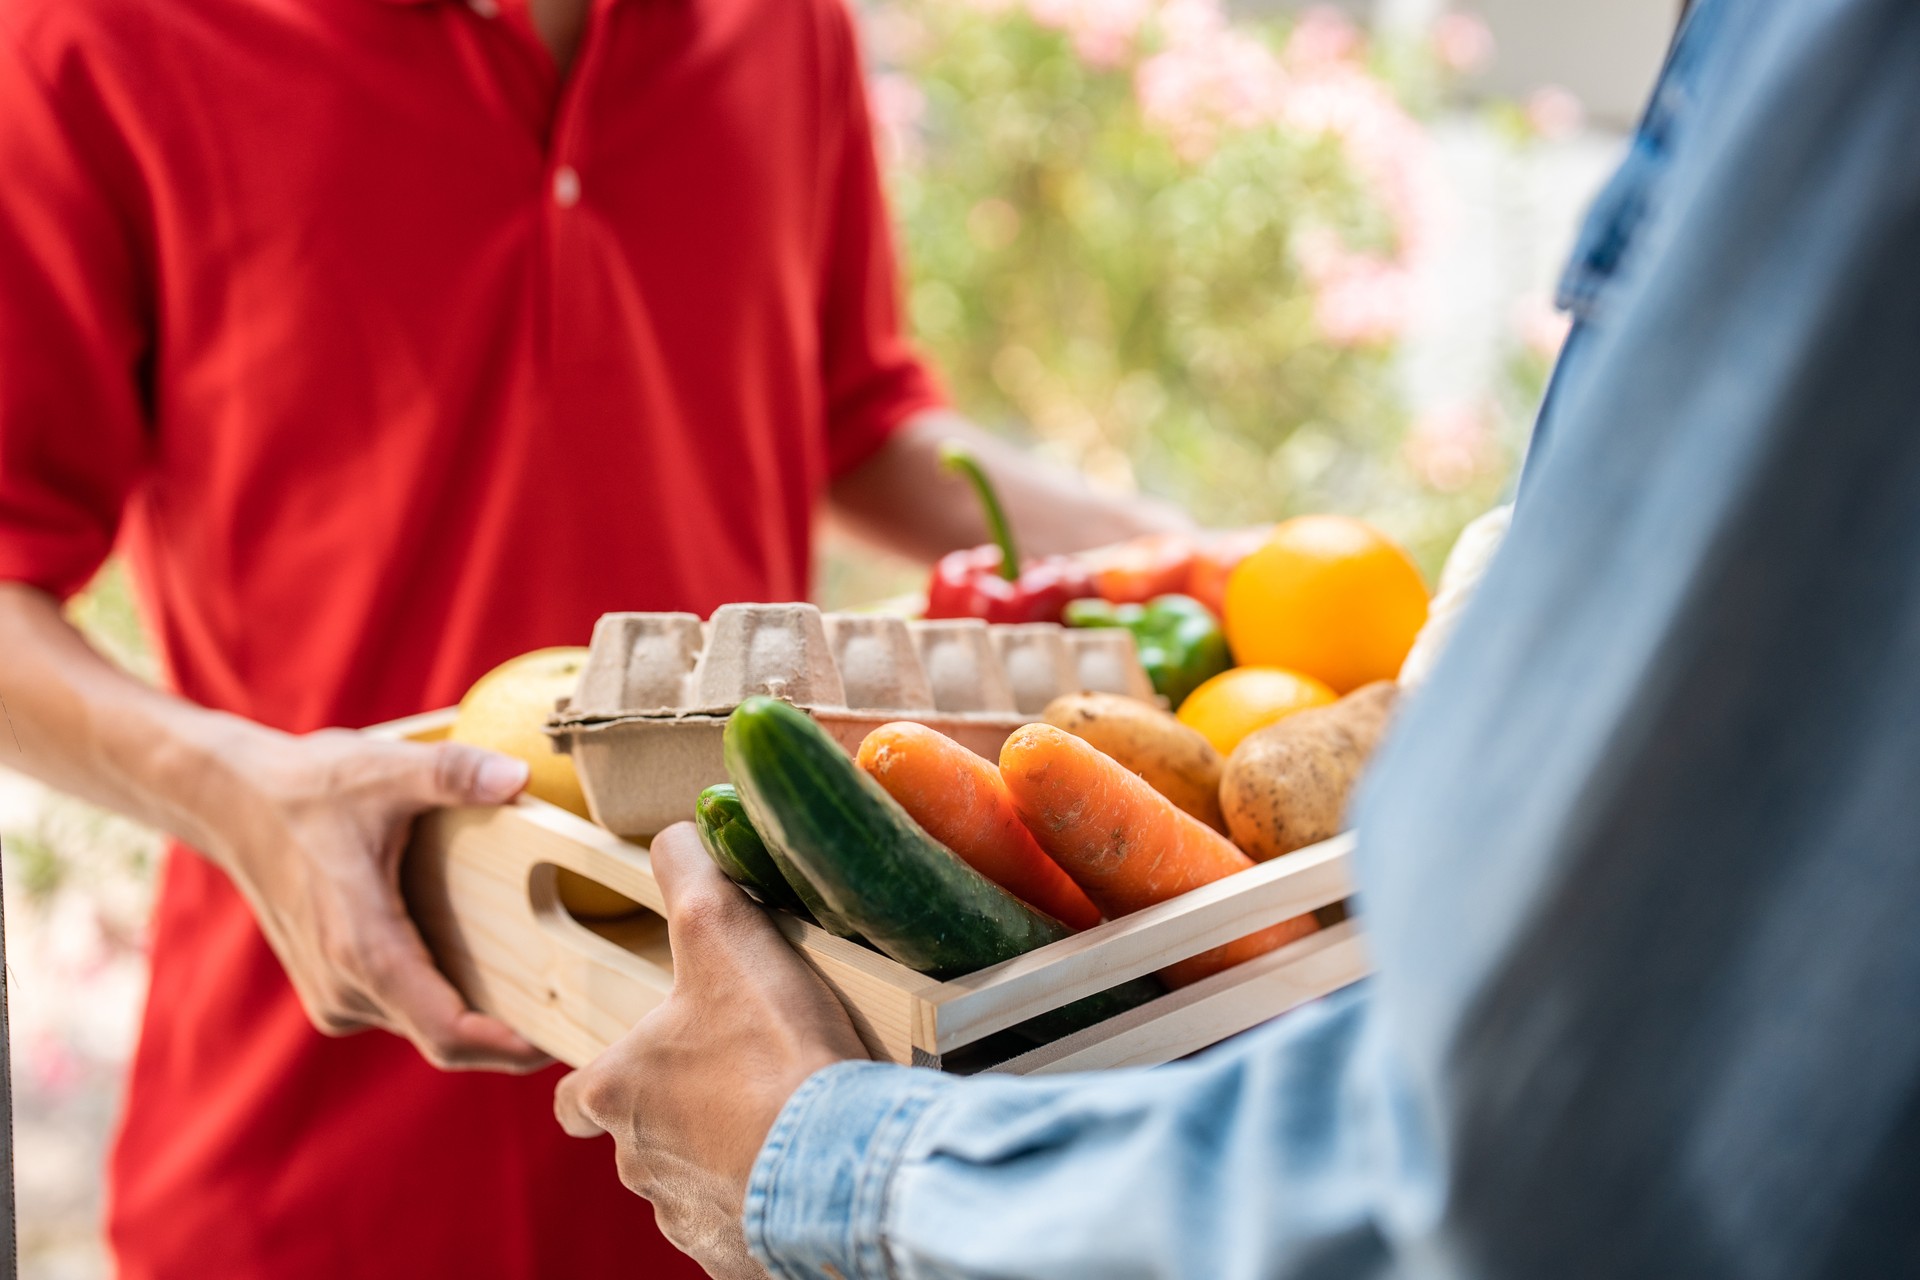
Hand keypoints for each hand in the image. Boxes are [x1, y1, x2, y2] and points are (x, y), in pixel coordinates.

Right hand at [218, 728, 550, 1071]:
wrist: (233, 802)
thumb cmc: (310, 787)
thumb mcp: (385, 769)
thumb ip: (454, 774)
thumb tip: (519, 777)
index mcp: (362, 949)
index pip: (445, 1031)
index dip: (506, 1049)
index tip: (562, 1043)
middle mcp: (346, 988)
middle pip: (444, 1040)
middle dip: (509, 1040)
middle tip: (584, 1022)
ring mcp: (336, 995)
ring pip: (424, 1027)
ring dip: (480, 1020)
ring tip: (555, 995)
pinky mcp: (334, 989)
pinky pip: (404, 1010)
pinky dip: (448, 1001)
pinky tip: (496, 972)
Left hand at [554, 823, 867, 1277]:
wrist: (837, 1161)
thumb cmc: (771, 1049)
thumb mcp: (722, 930)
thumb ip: (688, 872)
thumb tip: (673, 833)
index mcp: (618, 1091)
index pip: (575, 1096)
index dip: (599, 1078)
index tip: (631, 1064)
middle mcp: (637, 1161)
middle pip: (640, 1137)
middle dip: (678, 1113)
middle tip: (737, 1078)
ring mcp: (686, 1214)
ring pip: (689, 1182)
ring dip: (723, 1156)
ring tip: (780, 1119)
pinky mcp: (735, 1254)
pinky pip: (740, 1225)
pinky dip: (762, 1200)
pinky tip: (802, 1167)